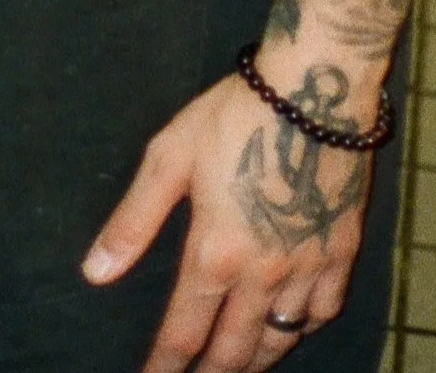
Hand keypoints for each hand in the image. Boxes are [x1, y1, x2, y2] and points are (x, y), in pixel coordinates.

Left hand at [84, 68, 373, 370]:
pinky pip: (323, 311)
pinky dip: (303, 329)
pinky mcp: (340, 251)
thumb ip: (134, 221)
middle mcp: (262, 274)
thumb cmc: (232, 115)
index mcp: (214, 254)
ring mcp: (306, 267)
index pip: (184, 333)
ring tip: (236, 368)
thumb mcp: (169, 157)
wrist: (314, 89)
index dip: (164, 367)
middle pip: (234, 351)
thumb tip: (95, 273)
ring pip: (280, 340)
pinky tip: (291, 327)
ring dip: (254, 361)